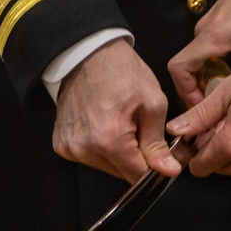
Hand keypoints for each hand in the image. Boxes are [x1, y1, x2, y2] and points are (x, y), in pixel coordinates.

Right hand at [52, 37, 179, 183]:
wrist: (88, 53)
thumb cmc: (124, 72)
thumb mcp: (152, 102)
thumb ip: (158, 143)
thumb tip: (170, 171)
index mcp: (109, 140)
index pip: (138, 176)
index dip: (154, 166)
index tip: (159, 150)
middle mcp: (84, 150)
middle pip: (120, 173)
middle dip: (135, 157)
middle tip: (139, 127)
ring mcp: (69, 148)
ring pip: (105, 166)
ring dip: (117, 153)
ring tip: (120, 121)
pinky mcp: (60, 144)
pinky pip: (88, 156)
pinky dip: (99, 146)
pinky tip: (102, 122)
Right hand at [168, 0, 230, 108]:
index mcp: (214, 36)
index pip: (180, 67)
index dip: (184, 91)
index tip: (201, 107)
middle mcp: (204, 30)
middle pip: (188, 67)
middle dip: (199, 89)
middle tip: (220, 106)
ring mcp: (207, 24)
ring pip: (199, 59)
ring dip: (210, 76)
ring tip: (230, 91)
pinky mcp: (214, 21)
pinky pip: (206, 49)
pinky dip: (214, 63)